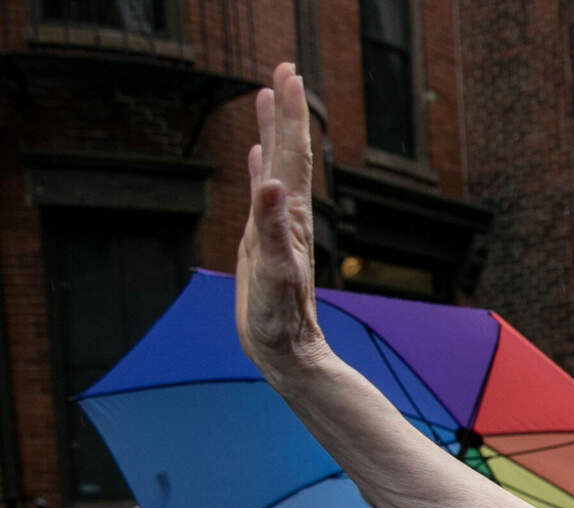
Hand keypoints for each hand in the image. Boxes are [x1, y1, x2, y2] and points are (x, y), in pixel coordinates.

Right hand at [236, 63, 326, 381]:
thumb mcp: (273, 272)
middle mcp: (287, 215)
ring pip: (276, 167)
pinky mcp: (265, 241)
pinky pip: (263, 195)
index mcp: (291, 216)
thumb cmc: (281, 318)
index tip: (287, 73)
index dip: (290, 114)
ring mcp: (277, 226)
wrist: (287, 352)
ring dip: (275, 131)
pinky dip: (261, 169)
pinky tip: (259, 155)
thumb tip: (272, 183)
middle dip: (286, 110)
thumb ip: (271, 228)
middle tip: (282, 68)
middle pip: (289, 152)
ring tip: (268, 97)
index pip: (292, 154)